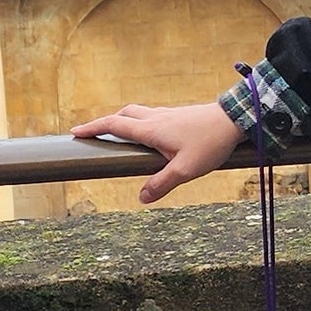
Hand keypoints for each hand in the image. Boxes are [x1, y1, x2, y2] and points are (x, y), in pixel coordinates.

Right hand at [73, 100, 243, 205]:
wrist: (236, 118)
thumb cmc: (211, 143)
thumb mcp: (186, 170)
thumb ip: (162, 183)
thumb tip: (142, 198)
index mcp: (151, 129)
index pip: (114, 125)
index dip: (93, 128)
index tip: (75, 132)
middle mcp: (156, 118)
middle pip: (122, 115)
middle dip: (105, 123)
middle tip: (92, 133)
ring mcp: (169, 114)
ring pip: (138, 113)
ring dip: (123, 120)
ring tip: (118, 135)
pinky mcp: (180, 115)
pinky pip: (152, 116)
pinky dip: (141, 122)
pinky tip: (150, 134)